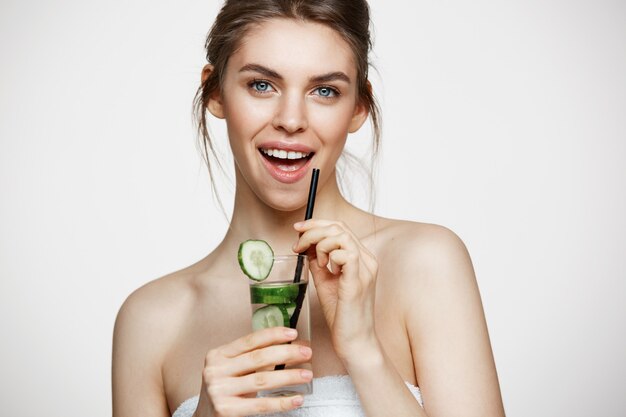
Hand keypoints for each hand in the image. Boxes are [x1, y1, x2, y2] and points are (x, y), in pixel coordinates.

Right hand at [193, 327, 312, 416]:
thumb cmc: (224, 391)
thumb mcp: (231, 370)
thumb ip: (250, 359)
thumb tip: (287, 347)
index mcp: (217, 355)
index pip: (250, 341)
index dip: (273, 335)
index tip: (293, 333)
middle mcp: (215, 370)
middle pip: (259, 358)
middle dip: (286, 353)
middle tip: (306, 352)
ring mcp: (219, 390)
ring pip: (262, 380)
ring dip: (289, 376)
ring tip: (307, 374)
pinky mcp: (226, 410)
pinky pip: (261, 405)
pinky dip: (282, 402)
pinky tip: (297, 399)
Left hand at [293, 219, 378, 359]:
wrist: (354, 341)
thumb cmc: (342, 315)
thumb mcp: (325, 281)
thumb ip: (319, 262)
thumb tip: (306, 246)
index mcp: (361, 258)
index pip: (340, 227)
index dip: (317, 223)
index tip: (298, 229)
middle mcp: (367, 260)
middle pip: (339, 227)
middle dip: (312, 231)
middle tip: (298, 245)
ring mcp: (365, 269)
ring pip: (341, 236)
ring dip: (321, 244)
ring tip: (317, 263)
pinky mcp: (358, 281)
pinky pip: (345, 254)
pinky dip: (330, 257)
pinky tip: (327, 270)